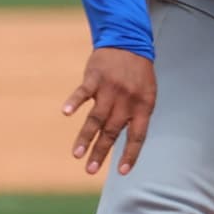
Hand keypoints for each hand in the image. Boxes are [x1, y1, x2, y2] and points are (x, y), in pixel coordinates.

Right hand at [63, 48, 157, 176]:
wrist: (129, 42)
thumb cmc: (138, 73)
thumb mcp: (146, 94)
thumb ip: (136, 115)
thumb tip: (124, 140)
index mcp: (143, 106)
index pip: (138, 136)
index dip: (130, 154)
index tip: (121, 172)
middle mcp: (127, 100)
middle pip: (112, 131)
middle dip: (100, 152)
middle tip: (90, 170)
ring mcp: (110, 89)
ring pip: (96, 118)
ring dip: (86, 138)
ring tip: (77, 155)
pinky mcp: (95, 77)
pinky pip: (83, 92)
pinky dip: (74, 102)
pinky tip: (66, 112)